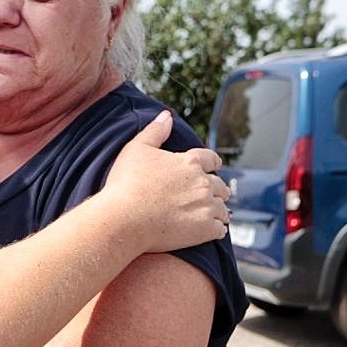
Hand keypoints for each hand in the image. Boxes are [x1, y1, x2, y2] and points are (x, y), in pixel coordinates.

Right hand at [102, 111, 228, 252]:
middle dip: (218, 189)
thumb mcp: (136, 148)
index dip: (213, 163)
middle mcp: (202, 183)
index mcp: (189, 162)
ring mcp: (205, 207)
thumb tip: (167, 115)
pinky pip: (219, 229)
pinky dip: (217, 229)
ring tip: (216, 215)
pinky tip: (214, 230)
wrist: (124, 218)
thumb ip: (155, 131)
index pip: (211, 159)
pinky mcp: (204, 230)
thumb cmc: (126, 184)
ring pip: (222, 208)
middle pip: (220, 185)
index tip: (214, 167)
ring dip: (219, 210)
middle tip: (215, 194)